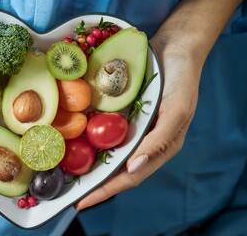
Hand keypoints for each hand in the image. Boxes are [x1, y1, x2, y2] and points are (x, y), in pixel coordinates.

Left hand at [75, 37, 199, 209]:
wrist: (175, 44)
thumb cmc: (182, 78)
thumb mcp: (177, 110)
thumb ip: (158, 141)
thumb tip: (133, 168)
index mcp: (160, 147)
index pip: (130, 176)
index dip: (106, 191)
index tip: (81, 202)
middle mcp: (143, 141)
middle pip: (115, 169)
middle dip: (93, 183)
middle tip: (66, 192)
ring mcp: (132, 127)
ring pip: (107, 152)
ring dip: (88, 163)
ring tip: (64, 173)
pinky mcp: (122, 113)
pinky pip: (103, 129)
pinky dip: (88, 137)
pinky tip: (72, 140)